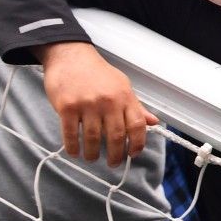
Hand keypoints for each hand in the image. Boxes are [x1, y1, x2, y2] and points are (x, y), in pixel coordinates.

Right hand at [33, 42, 158, 166]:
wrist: (70, 56)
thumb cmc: (97, 73)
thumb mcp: (122, 85)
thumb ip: (136, 106)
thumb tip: (153, 122)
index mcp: (124, 97)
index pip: (137, 125)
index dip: (138, 143)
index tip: (133, 154)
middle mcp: (108, 102)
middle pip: (116, 136)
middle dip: (116, 155)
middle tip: (113, 163)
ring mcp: (87, 104)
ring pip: (93, 138)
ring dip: (93, 154)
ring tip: (92, 158)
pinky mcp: (67, 107)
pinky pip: (71, 134)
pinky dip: (73, 147)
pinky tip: (75, 152)